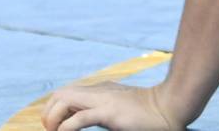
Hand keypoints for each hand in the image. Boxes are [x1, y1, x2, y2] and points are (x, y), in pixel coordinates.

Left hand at [41, 82, 180, 130]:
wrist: (169, 107)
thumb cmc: (149, 113)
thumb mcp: (120, 109)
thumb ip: (103, 111)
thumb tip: (87, 120)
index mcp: (100, 91)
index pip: (67, 94)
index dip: (55, 109)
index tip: (55, 127)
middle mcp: (98, 92)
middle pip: (60, 94)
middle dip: (49, 112)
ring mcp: (103, 100)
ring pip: (64, 100)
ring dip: (54, 118)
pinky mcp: (109, 112)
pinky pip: (80, 118)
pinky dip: (67, 127)